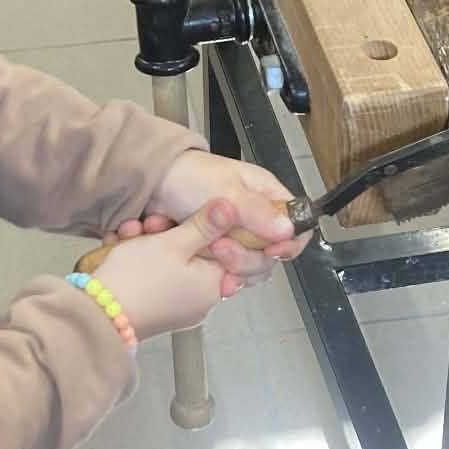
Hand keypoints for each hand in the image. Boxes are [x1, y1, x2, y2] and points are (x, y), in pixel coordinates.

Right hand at [92, 200, 248, 342]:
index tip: (184, 217)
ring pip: (167, 262)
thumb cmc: (139, 279)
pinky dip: (136, 260)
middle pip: (191, 254)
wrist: (98, 313)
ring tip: (127, 234)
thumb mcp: (175, 243)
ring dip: (146, 242)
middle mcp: (198, 301)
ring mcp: (174, 307)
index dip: (201, 227)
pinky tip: (119, 247)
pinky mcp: (151, 308)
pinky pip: (151, 276)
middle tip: (148, 225)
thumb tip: (231, 209)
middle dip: (165, 233)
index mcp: (213, 286)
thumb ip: (205, 225)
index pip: (221, 249)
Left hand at [113, 150, 312, 285]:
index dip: (289, 243)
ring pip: (249, 268)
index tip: (273, 252)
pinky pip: (225, 273)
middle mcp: (256, 220)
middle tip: (221, 248)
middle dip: (247, 258)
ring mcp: (237, 239)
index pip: (296, 226)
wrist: (151, 184)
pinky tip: (197, 260)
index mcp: (266, 197)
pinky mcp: (217, 254)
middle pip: (271, 255)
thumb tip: (288, 230)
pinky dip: (212, 272)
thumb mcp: (225, 189)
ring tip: (206, 249)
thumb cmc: (188, 176)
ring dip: (228, 266)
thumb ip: (257, 211)